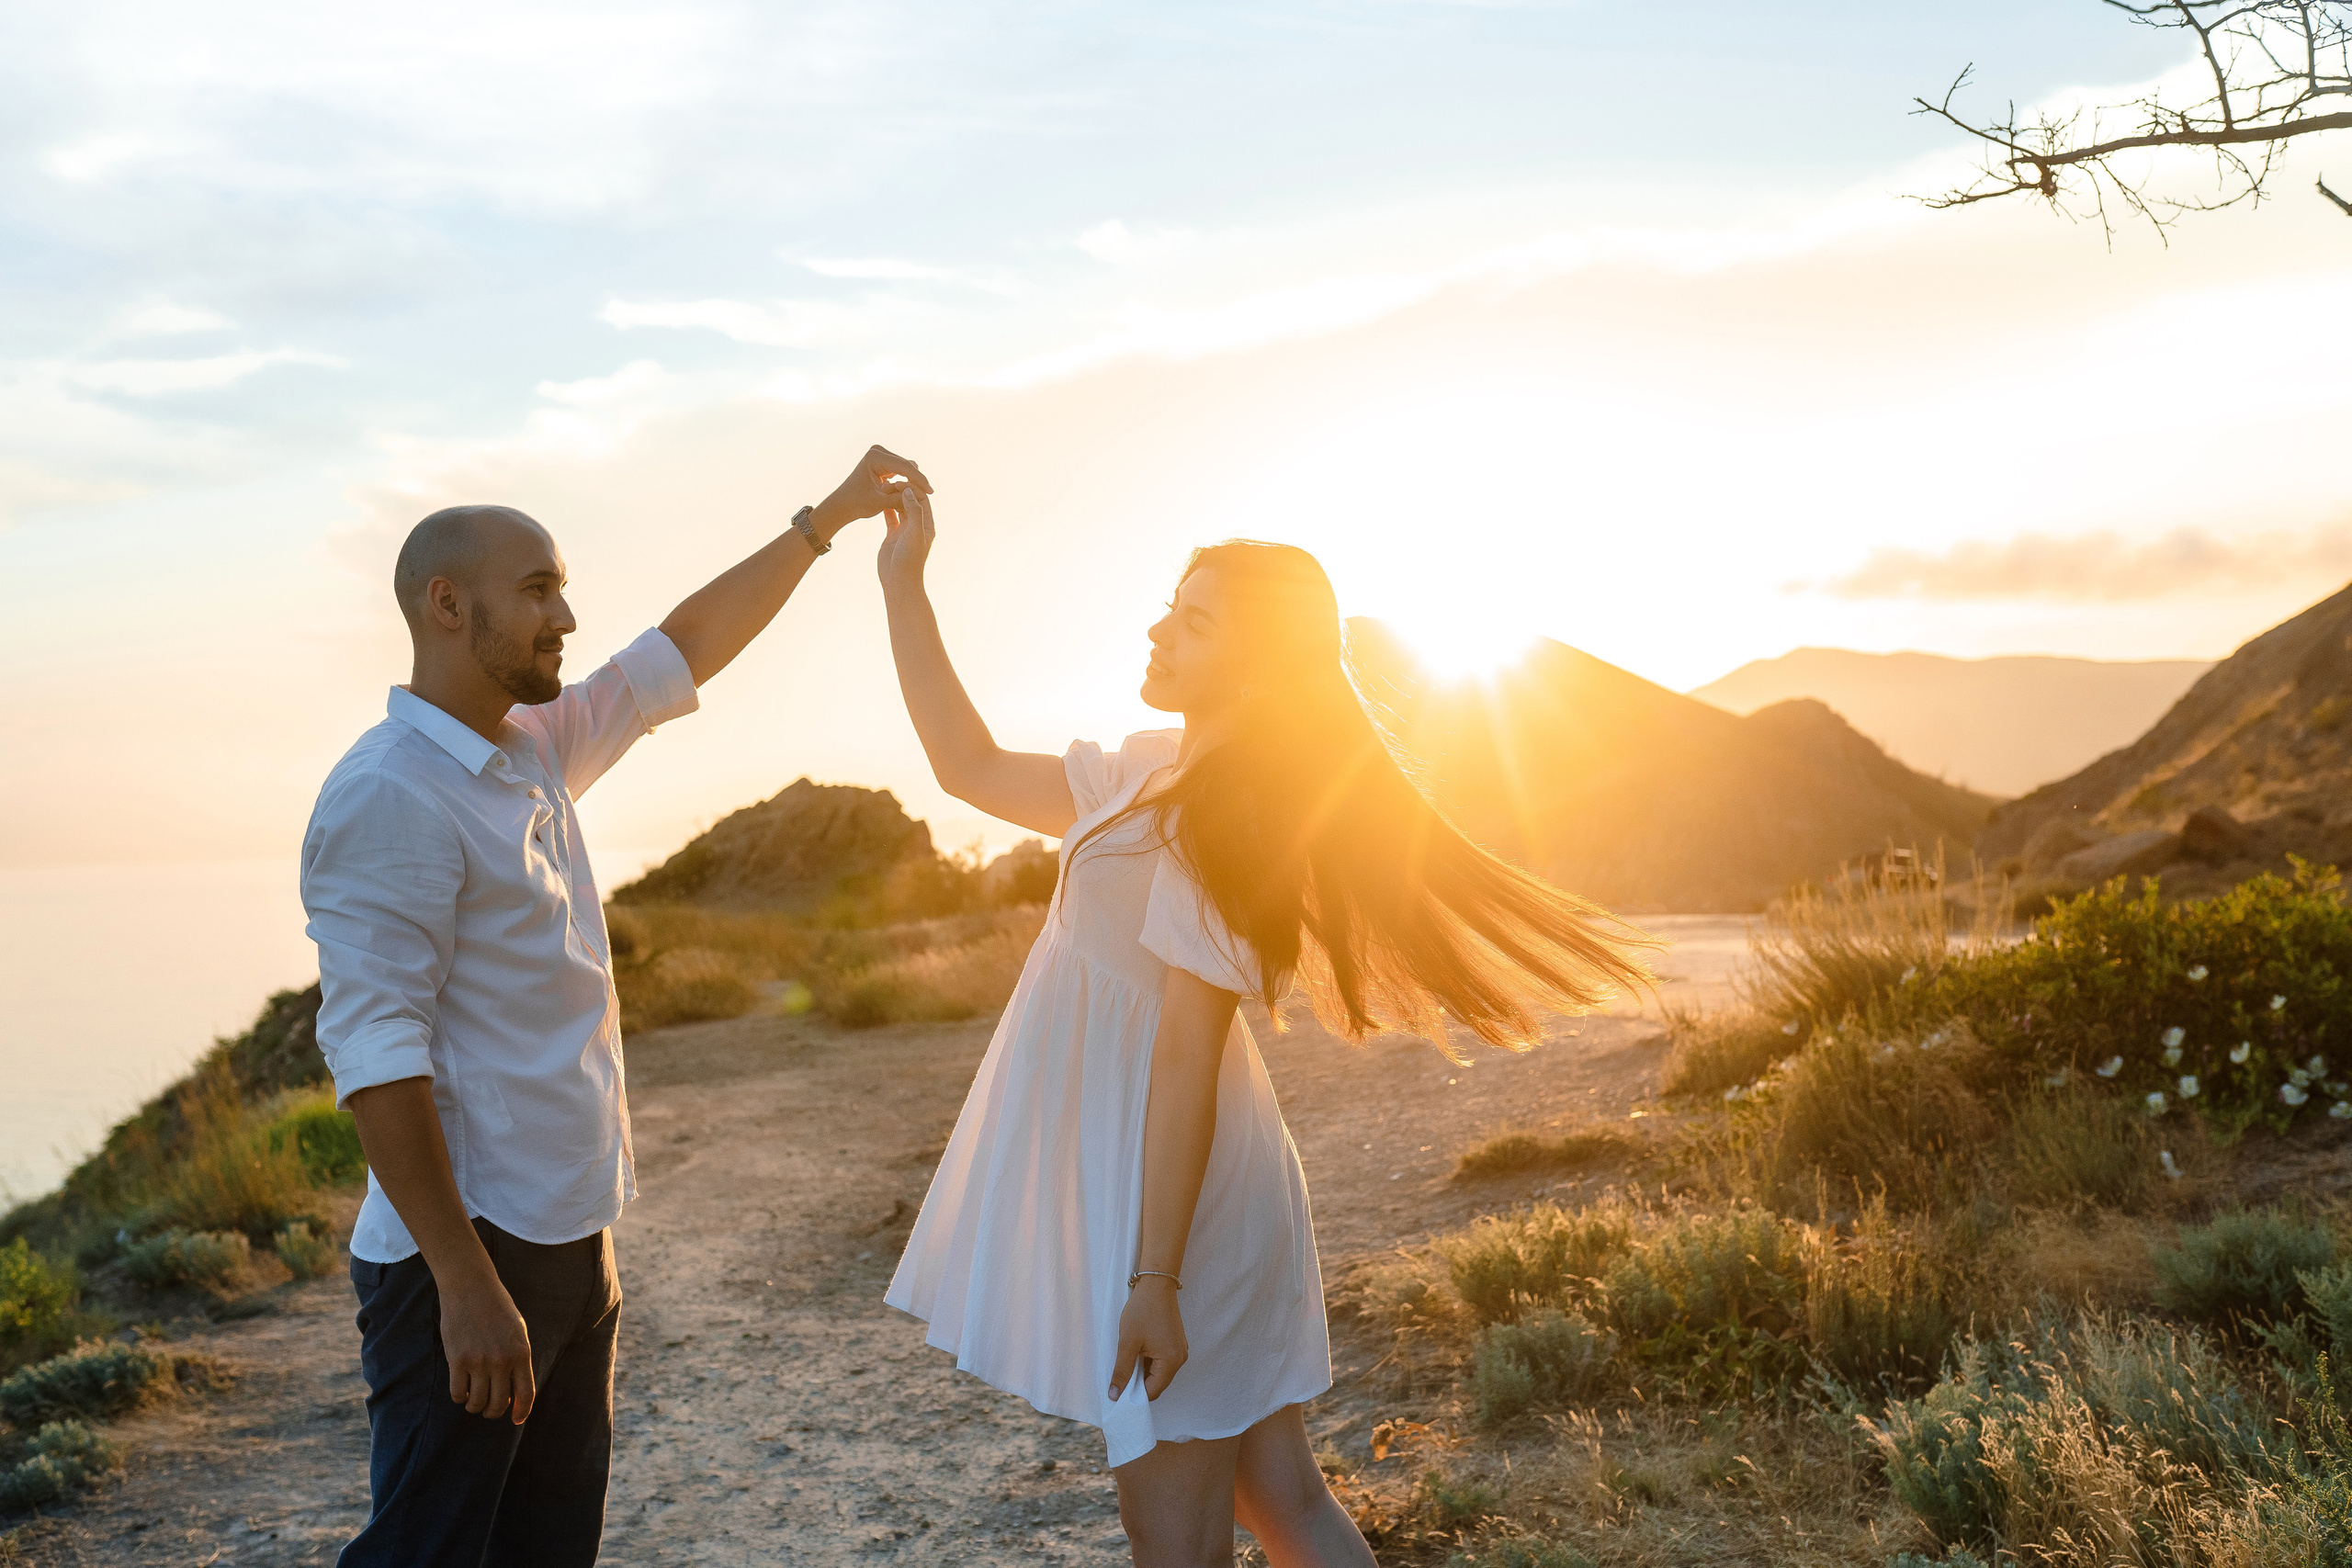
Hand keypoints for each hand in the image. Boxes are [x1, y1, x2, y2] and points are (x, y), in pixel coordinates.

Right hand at [440, 1273, 534, 1423]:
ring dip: (475, 1407)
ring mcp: (479, 1362)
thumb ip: (518, 1358)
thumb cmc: (497, 1309)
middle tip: (489, 1409)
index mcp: (522, 1353)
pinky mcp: (457, 1361)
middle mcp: (502, 1361)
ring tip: (474, 1400)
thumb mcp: (518, 1331)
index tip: (516, 1420)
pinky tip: (461, 1391)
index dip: (521, 1412)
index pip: (526, 1394)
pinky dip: (460, 1397)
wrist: (471, 1288)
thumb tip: (516, 1389)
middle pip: (499, 1404)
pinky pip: (458, 1393)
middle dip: (494, 1412)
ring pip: (477, 1403)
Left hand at [816, 444, 930, 533]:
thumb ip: (899, 498)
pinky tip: (911, 493)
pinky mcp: (884, 461)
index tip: (931, 492)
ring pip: (906, 467)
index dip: (919, 480)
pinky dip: (906, 481)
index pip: (904, 466)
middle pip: (907, 465)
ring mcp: (881, 455)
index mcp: (875, 457)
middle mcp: (878, 451)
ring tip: (916, 497)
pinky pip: (902, 470)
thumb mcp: (879, 503)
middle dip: (916, 480)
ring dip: (911, 481)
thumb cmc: (857, 504)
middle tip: (927, 496)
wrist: (843, 504)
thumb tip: (919, 496)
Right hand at [876, 482, 934, 594]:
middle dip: (901, 491)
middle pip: (911, 501)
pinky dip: (885, 508)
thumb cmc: (909, 560)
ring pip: (900, 507)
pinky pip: (890, 517)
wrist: (898, 581)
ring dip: (893, 498)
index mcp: (927, 524)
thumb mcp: (914, 533)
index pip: (922, 500)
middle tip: (887, 483)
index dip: (912, 489)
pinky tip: (878, 500)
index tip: (898, 481)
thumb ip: (914, 511)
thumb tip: (909, 491)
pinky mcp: (892, 535)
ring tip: (882, 488)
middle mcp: (917, 525)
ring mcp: (905, 530)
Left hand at [1110, 1276, 1186, 1401]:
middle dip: (1138, 1383)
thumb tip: (1115, 1396)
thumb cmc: (1142, 1311)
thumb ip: (1122, 1371)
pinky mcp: (1175, 1342)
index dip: (1134, 1395)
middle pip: (1157, 1384)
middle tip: (1120, 1375)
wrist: (1156, 1284)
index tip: (1118, 1391)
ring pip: (1158, 1373)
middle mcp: (1180, 1358)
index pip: (1153, 1392)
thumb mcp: (1128, 1343)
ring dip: (1142, 1372)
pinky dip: (1148, 1362)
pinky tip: (1136, 1352)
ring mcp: (1179, 1350)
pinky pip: (1161, 1361)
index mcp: (1171, 1362)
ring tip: (1127, 1360)